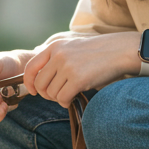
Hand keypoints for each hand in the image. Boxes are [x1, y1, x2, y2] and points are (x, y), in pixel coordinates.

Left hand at [23, 31, 138, 107]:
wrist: (119, 51)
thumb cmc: (97, 52)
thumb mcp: (71, 47)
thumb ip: (55, 58)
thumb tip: (39, 79)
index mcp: (54, 47)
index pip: (30, 67)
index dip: (29, 83)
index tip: (34, 91)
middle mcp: (58, 55)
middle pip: (40, 84)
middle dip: (46, 94)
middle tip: (57, 95)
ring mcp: (67, 67)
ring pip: (51, 93)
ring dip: (58, 98)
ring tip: (69, 94)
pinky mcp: (78, 79)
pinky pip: (62, 98)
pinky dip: (65, 102)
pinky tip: (72, 98)